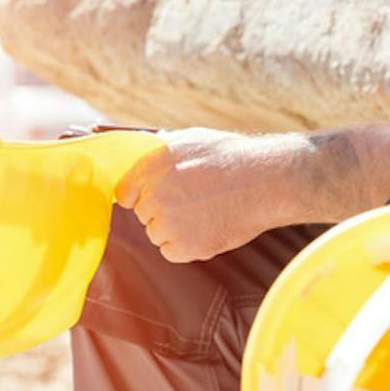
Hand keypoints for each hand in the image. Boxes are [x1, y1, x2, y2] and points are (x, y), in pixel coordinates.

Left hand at [113, 127, 308, 262]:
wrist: (265, 182)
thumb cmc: (232, 157)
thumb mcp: (192, 139)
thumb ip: (164, 148)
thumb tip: (148, 148)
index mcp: (151, 166)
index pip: (124, 192)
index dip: (139, 194)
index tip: (152, 195)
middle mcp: (155, 194)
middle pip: (142, 213)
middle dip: (160, 209)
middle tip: (190, 200)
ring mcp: (169, 223)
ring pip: (156, 233)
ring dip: (173, 228)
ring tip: (203, 212)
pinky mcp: (186, 247)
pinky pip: (171, 251)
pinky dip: (186, 245)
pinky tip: (207, 227)